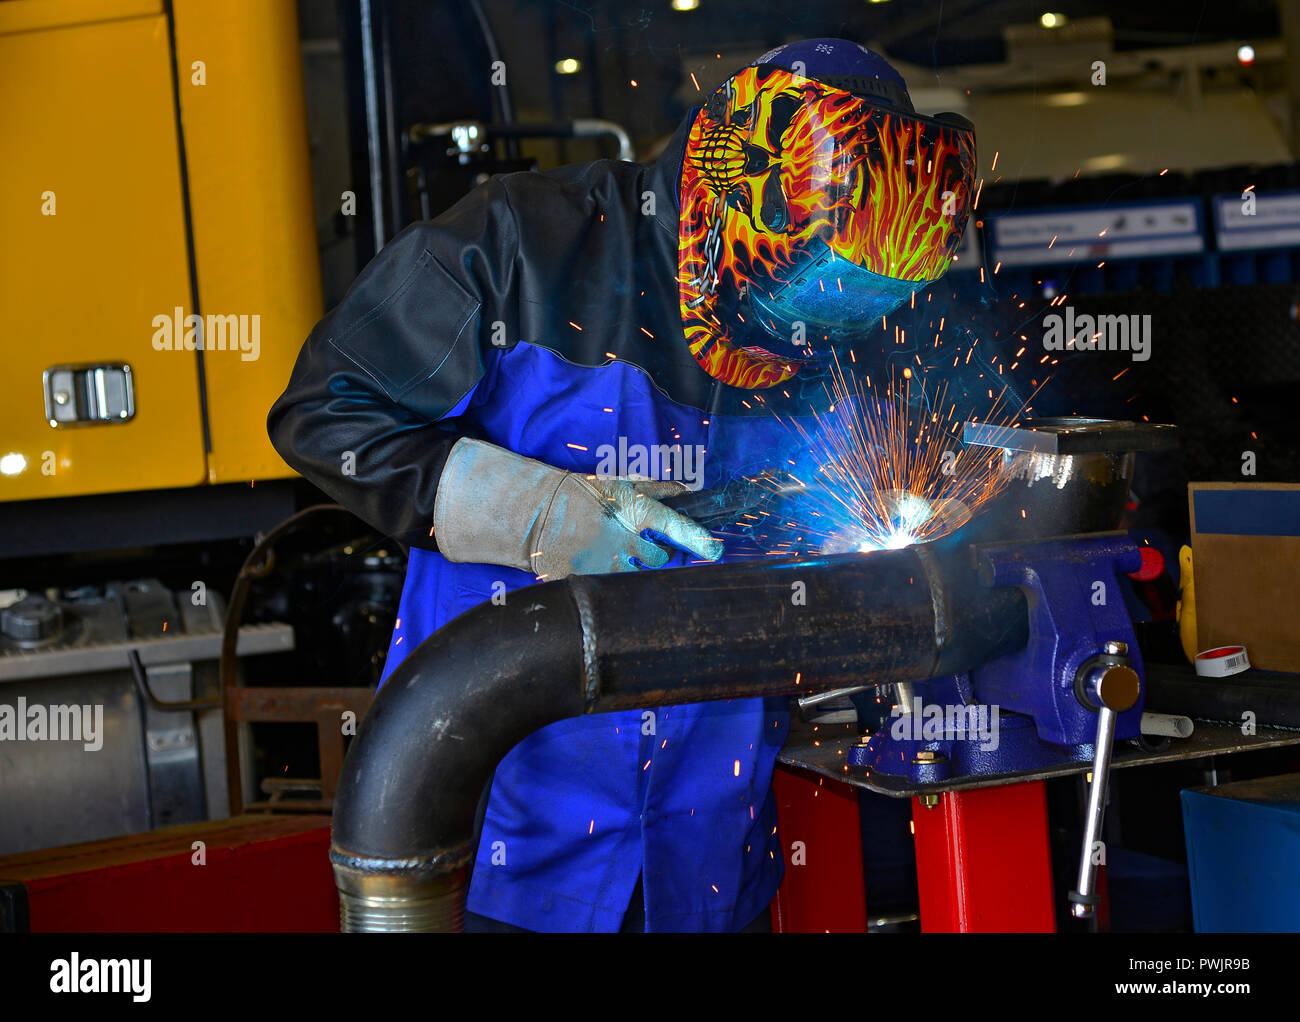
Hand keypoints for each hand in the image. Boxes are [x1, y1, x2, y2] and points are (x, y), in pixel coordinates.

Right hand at [433, 439, 723, 576]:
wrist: (535, 511)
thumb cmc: (581, 493)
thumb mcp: (620, 485)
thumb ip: (656, 489)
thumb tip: (687, 490)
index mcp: (635, 513)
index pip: (677, 527)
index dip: (701, 540)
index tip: (717, 551)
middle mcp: (625, 541)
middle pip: (660, 559)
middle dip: (655, 556)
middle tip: (641, 548)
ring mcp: (607, 564)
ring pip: (638, 577)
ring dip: (633, 571)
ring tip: (616, 559)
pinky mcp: (589, 582)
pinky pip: (613, 591)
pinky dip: (612, 586)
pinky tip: (604, 574)